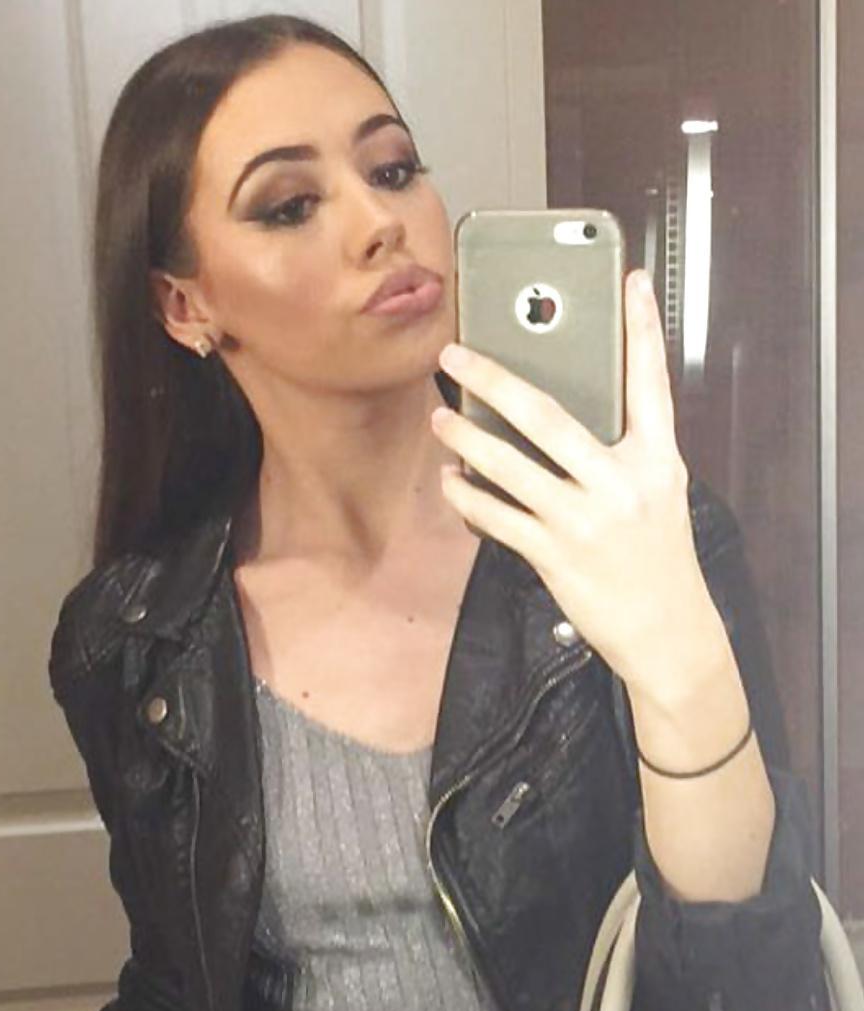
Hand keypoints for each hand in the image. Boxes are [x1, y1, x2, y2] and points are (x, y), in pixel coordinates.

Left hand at [432, 269, 725, 699]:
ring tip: (440, 420)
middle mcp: (620, 483)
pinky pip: (497, 519)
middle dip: (494, 381)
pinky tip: (452, 483)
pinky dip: (469, 499)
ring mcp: (584, 521)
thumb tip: (562, 420)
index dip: (642, 328)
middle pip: (547, 417)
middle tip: (456, 358)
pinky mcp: (555, 556)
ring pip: (509, 467)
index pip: (651, 383)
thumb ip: (625, 454)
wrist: (667, 631)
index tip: (630, 281)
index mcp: (655, 460)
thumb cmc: (658, 559)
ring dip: (466, 440)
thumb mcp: (659, 494)